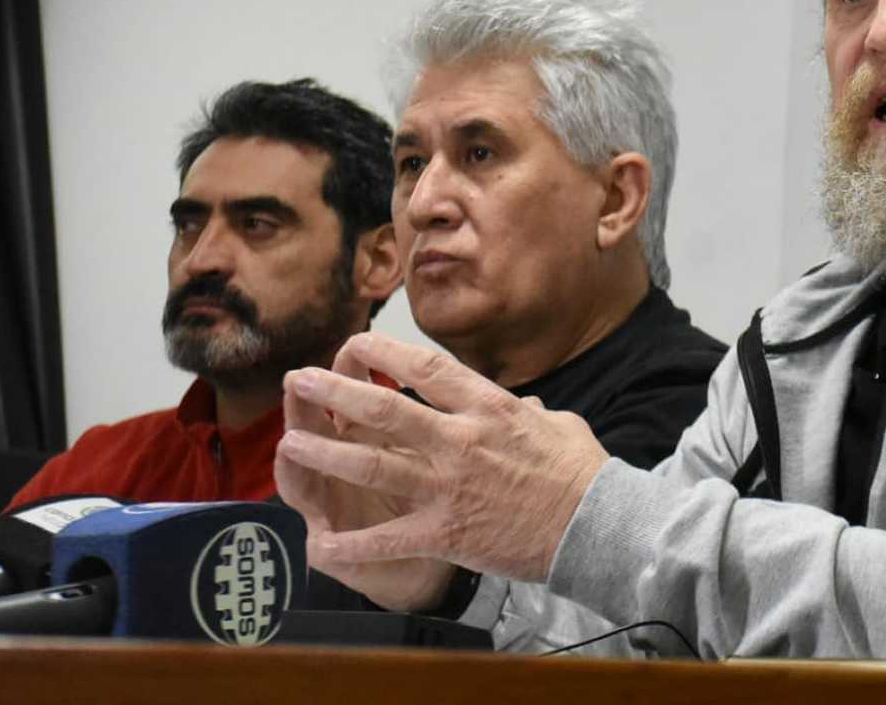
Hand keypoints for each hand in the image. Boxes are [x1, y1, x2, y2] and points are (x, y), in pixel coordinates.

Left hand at [274, 332, 607, 594]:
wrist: (596, 526)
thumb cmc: (582, 472)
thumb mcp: (558, 423)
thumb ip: (530, 411)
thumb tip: (524, 403)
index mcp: (489, 407)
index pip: (427, 369)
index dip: (384, 351)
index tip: (356, 341)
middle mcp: (462, 440)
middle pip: (385, 410)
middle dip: (336, 393)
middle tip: (301, 380)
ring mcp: (450, 486)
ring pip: (374, 465)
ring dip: (327, 454)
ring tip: (289, 444)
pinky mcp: (447, 531)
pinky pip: (389, 538)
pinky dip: (352, 544)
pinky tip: (320, 544)